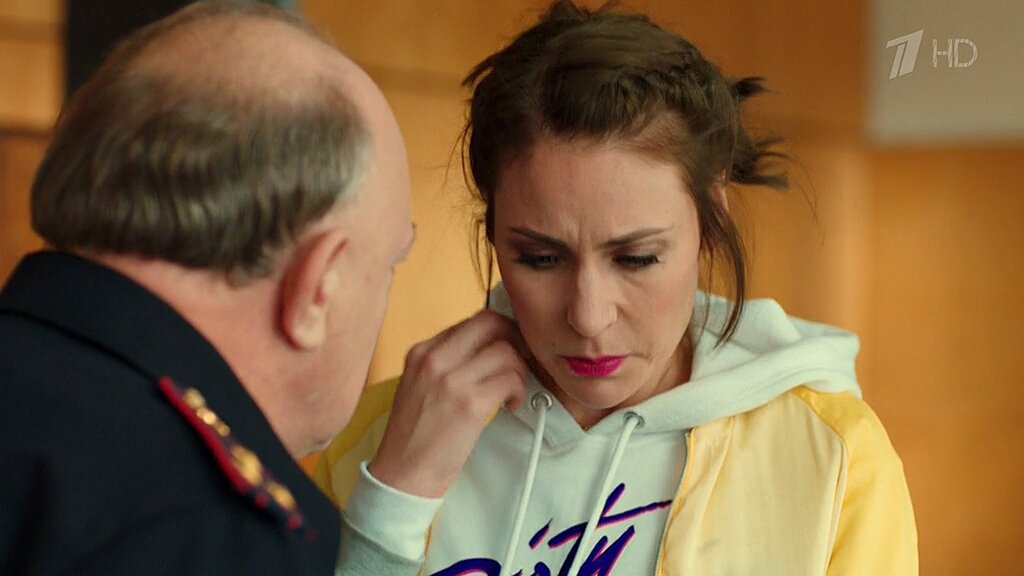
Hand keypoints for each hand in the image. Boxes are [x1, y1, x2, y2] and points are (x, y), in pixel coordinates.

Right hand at [369, 310, 529, 497]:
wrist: (401, 474)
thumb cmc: (414, 435)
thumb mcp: (418, 385)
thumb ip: (446, 363)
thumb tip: (486, 348)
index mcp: (421, 352)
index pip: (471, 321)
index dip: (498, 332)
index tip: (508, 349)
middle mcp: (434, 359)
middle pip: (490, 322)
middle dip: (515, 337)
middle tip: (522, 359)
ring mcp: (452, 380)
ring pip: (506, 352)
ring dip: (519, 371)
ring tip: (512, 393)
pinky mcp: (470, 404)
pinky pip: (510, 379)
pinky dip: (519, 391)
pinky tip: (510, 406)